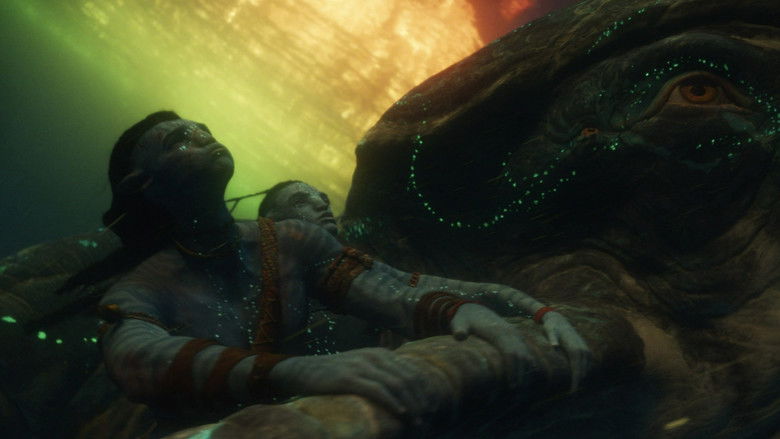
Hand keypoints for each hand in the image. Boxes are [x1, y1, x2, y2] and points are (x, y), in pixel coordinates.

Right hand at [269, 348, 433, 416]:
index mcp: (379, 353)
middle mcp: (374, 356)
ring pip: (396, 384)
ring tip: (419, 420)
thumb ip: (380, 373)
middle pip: (407, 377)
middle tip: (429, 415)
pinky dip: (393, 402)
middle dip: (421, 398)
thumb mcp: (360, 367)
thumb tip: (401, 390)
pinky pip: (378, 390)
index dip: (424, 389)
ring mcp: (362, 366)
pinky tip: (402, 413)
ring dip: (411, 404)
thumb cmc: (333, 374)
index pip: (410, 369)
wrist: (302, 371)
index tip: (432, 405)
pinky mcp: (350, 378)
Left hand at [450, 303, 536, 387]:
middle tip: (516, 395)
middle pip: (521, 356)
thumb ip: (459, 329)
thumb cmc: (464, 319)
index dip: (513, 370)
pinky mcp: (515, 337)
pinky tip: (524, 380)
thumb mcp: (459, 322)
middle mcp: (510, 332)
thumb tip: (460, 336)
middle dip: (520, 375)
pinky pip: (525, 352)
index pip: (510, 353)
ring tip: (520, 391)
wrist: (472, 308)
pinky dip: (526, 366)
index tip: (511, 386)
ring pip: (526, 355)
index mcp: (499, 331)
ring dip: (525, 373)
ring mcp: (514, 334)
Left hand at [539, 311, 591, 391]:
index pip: (577, 370)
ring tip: (573, 391)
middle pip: (583, 372)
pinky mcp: (585, 350)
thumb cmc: (552, 326)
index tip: (572, 392)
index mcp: (575, 348)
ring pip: (586, 369)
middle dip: (578, 384)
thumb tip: (554, 346)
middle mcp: (583, 350)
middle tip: (571, 397)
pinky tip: (576, 379)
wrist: (558, 319)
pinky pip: (586, 365)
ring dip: (581, 379)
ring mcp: (585, 350)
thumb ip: (552, 339)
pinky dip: (582, 372)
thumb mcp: (550, 331)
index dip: (576, 382)